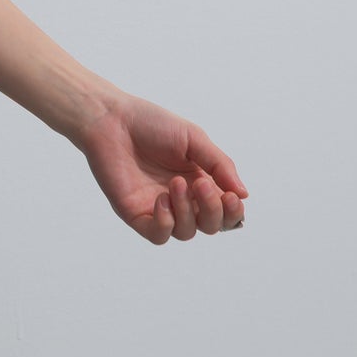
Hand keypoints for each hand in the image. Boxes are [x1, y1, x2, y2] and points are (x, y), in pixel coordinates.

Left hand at [69, 90, 248, 244]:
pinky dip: (166, 223)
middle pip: (211, 226)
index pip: (226, 211)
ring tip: (174, 184)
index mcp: (200, 181)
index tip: (231, 196)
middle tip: (199, 183)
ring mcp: (158, 208)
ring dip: (187, 211)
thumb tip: (244, 194)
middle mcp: (182, 199)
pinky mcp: (135, 214)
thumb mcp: (194, 139)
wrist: (111, 120)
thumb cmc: (151, 124)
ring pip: (187, 232)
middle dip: (212, 210)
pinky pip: (159, 236)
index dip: (233, 211)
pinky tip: (160, 200)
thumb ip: (219, 165)